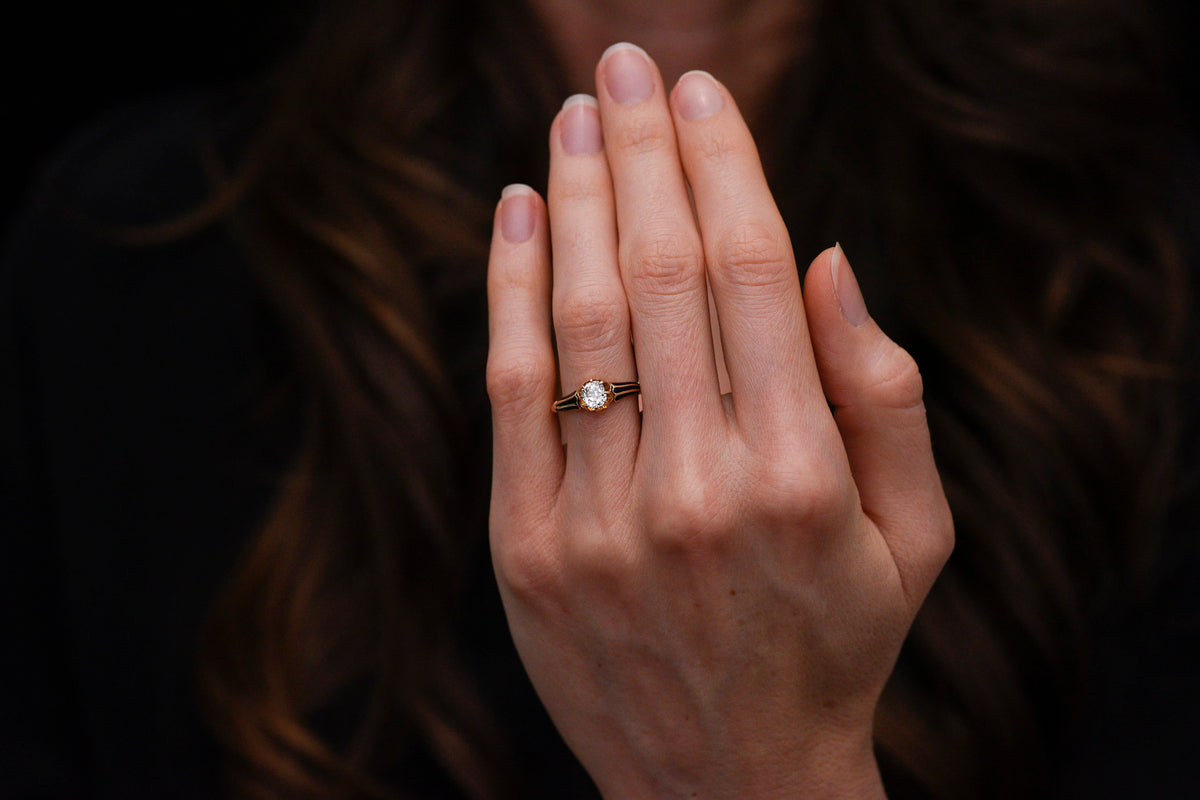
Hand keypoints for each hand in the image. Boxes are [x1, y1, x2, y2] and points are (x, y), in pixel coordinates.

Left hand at [485, 43, 952, 799]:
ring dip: (575, 198)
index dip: (724, 167)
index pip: (749, 274)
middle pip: (658, 273)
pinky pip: (512, 389)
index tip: (703, 95)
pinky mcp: (525, 547)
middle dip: (643, 153)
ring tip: (574, 116)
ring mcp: (598, 520)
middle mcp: (694, 489)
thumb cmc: (834, 644)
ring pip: (578, 317)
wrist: (725, 780)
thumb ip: (883, 393)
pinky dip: (510, 289)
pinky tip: (518, 212)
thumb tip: (823, 256)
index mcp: (800, 477)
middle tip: (626, 67)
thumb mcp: (909, 535)